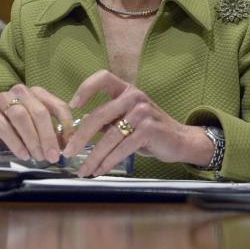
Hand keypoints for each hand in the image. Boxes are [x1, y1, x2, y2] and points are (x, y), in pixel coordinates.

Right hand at [0, 84, 72, 162]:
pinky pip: (4, 126)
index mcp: (37, 93)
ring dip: (32, 139)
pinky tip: (23, 155)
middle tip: (53, 156)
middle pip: (40, 112)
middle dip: (48, 136)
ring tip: (38, 157)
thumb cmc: (15, 133)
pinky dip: (16, 142)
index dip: (66, 126)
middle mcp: (21, 92)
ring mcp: (3, 100)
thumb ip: (53, 134)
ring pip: (22, 117)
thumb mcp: (37, 132)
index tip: (70, 145)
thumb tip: (70, 145)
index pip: (58, 106)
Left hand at [61, 70, 212, 176]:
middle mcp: (134, 96)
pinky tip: (100, 170)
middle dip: (80, 137)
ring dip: (93, 157)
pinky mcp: (148, 130)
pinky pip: (121, 148)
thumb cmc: (150, 132)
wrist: (181, 141)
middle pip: (98, 116)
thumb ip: (107, 121)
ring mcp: (142, 112)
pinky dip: (108, 162)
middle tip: (68, 153)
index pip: (103, 78)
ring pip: (109, 137)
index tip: (72, 105)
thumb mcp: (127, 121)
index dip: (85, 88)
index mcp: (127, 90)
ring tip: (84, 170)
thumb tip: (80, 125)